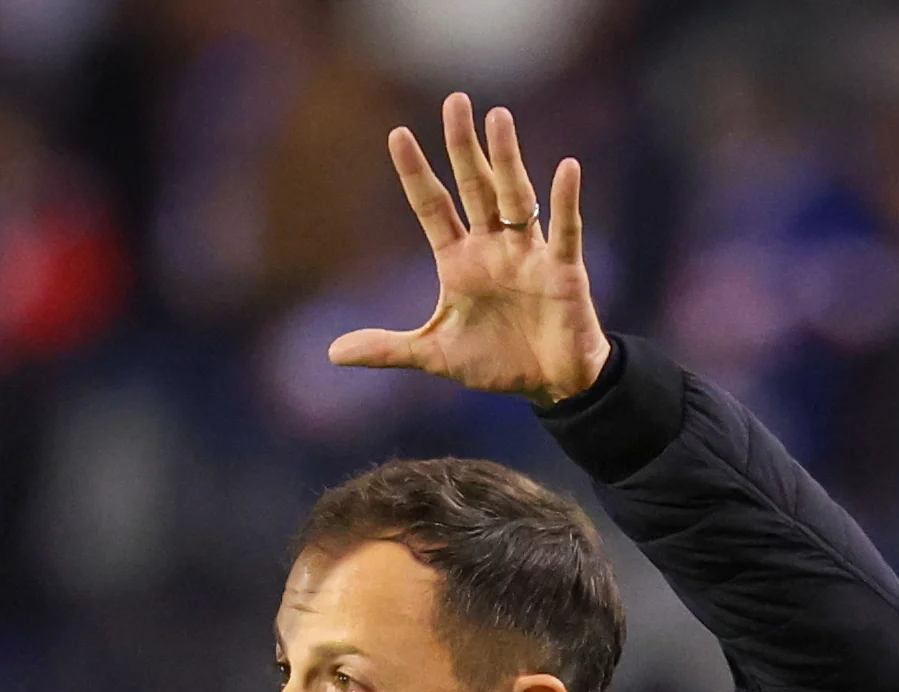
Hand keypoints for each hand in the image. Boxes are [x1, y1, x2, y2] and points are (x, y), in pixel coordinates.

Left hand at [328, 94, 610, 406]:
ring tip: (498, 118)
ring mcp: (528, 254)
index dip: (416, 173)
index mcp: (459, 261)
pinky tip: (566, 169)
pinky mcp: (562, 270)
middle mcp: (493, 247)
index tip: (398, 134)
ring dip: (507, 160)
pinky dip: (565, 202)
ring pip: (516, 197)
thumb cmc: (497, 362)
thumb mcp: (435, 354)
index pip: (432, 207)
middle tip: (455, 101)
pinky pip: (564, 230)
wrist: (550, 383)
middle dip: (463, 146)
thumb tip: (332, 353)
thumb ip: (388, 348)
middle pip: (474, 187)